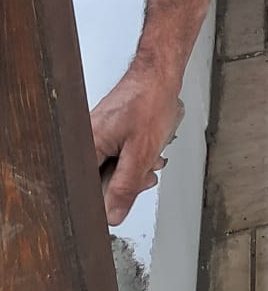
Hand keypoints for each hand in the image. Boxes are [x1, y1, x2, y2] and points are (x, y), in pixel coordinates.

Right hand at [92, 67, 183, 225]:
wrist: (159, 73)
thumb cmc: (150, 100)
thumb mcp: (142, 151)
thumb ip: (125, 186)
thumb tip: (113, 216)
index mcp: (87, 146)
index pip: (87, 193)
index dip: (107, 202)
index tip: (123, 202)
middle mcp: (86, 142)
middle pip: (99, 184)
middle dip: (127, 184)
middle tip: (145, 175)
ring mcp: (96, 138)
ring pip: (111, 172)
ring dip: (134, 171)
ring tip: (151, 159)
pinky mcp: (107, 135)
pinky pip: (116, 158)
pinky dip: (133, 159)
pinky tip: (148, 153)